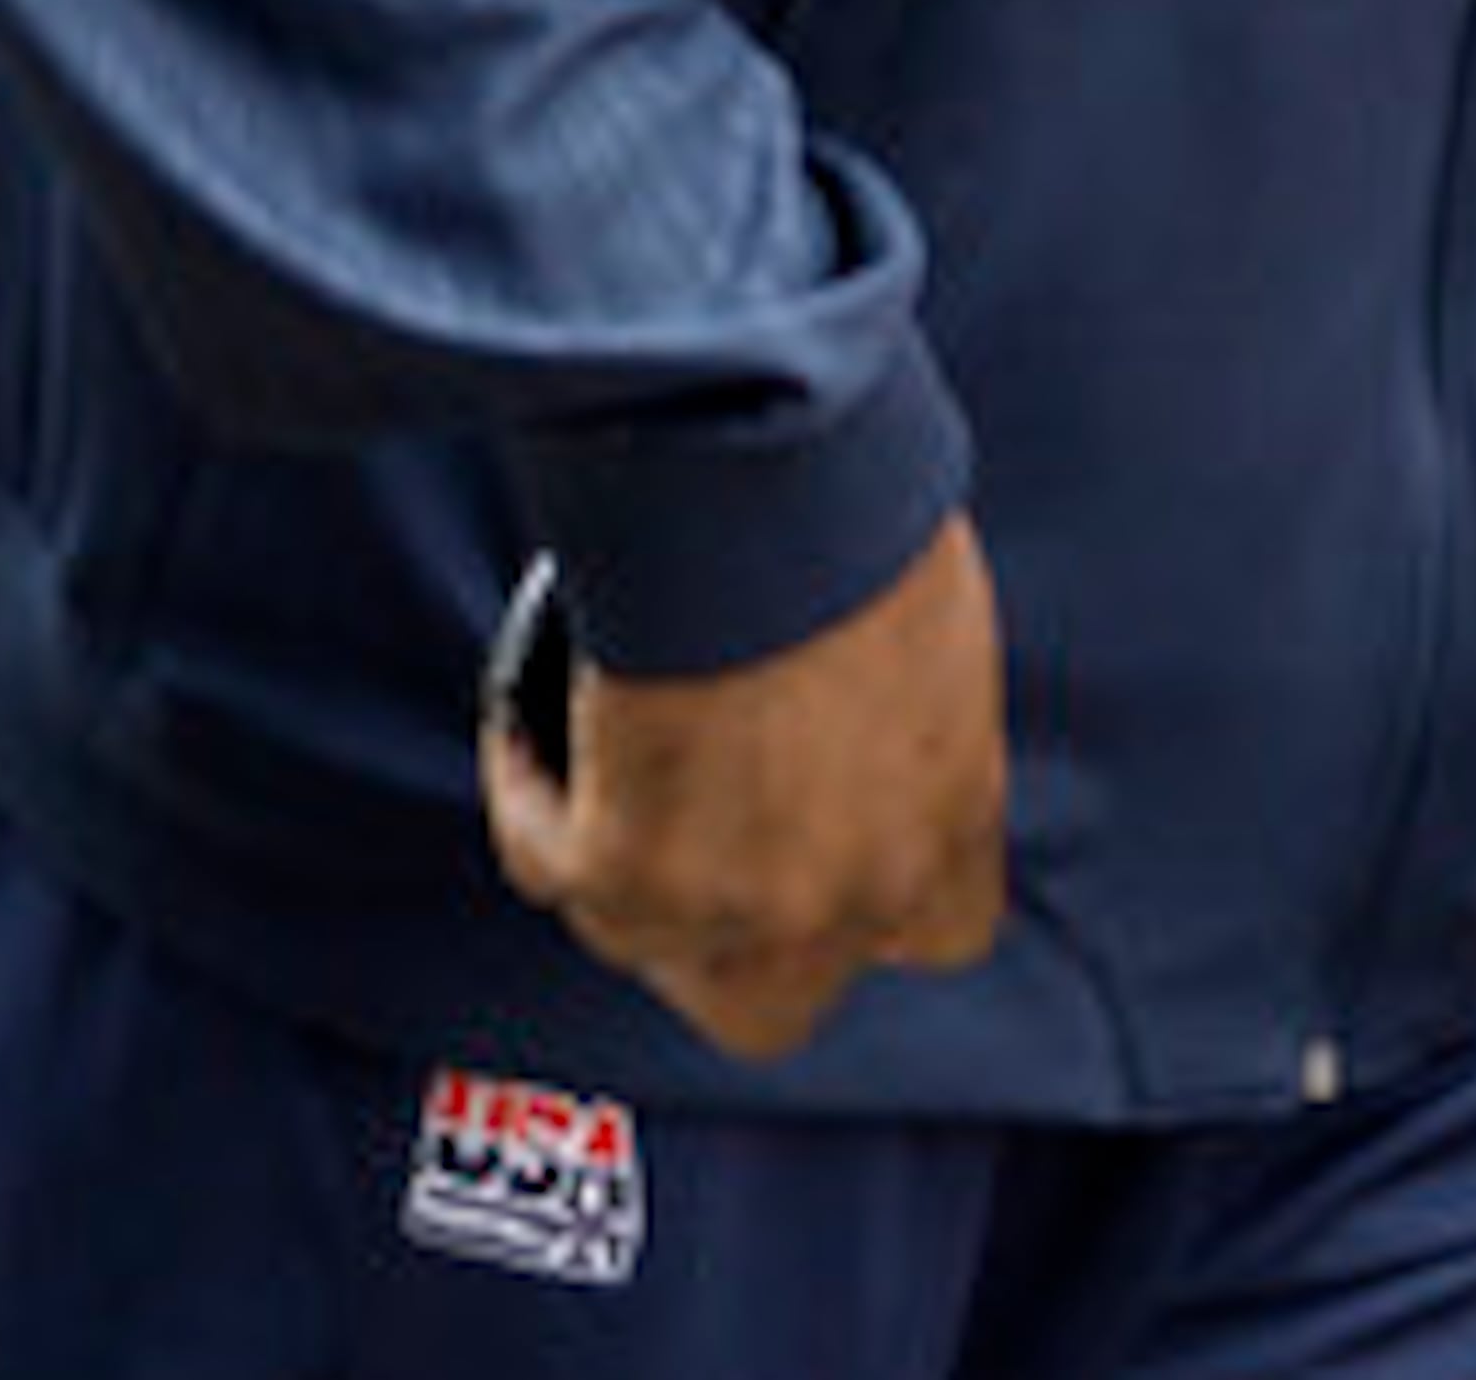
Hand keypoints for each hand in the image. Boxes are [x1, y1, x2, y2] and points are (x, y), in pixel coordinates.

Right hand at [477, 513, 1006, 1062]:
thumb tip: (844, 714)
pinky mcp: (628, 874)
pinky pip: (547, 861)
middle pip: (766, 1007)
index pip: (942, 933)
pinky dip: (528, 794)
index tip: (821, 836)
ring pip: (640, 938)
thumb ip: (901, 712)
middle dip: (716, 946)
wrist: (773, 468)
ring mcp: (741, 905)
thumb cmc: (853, 500)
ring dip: (611, 861)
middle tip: (680, 833)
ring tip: (594, 751)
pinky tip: (525, 722)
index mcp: (951, 821)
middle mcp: (856, 895)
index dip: (870, 902)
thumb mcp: (928, 617)